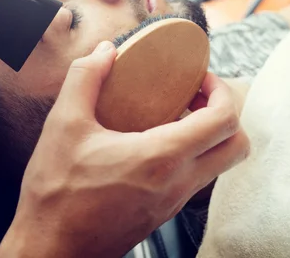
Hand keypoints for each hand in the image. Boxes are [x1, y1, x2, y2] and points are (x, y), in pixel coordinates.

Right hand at [0, 41, 249, 257]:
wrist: (51, 250)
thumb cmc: (56, 194)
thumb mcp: (63, 126)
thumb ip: (85, 79)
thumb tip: (105, 51)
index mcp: (162, 158)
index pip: (224, 121)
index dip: (221, 91)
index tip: (199, 78)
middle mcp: (178, 183)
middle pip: (238, 147)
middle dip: (226, 113)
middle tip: (195, 97)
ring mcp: (174, 203)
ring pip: (219, 166)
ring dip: (209, 135)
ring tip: (174, 115)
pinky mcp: (164, 214)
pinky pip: (196, 180)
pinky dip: (191, 155)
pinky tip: (154, 143)